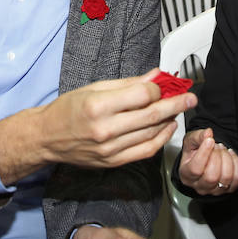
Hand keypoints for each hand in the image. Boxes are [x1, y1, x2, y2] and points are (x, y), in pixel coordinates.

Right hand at [0, 69, 196, 183]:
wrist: (46, 138)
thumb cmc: (67, 109)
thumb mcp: (95, 88)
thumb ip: (128, 84)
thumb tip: (156, 76)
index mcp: (98, 106)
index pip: (142, 96)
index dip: (157, 89)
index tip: (162, 85)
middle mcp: (105, 129)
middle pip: (151, 115)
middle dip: (176, 104)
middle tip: (191, 97)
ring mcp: (110, 149)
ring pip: (151, 134)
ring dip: (170, 121)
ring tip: (179, 110)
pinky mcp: (113, 162)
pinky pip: (145, 151)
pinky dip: (160, 139)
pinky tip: (167, 128)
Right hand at [178, 128, 237, 194]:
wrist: (205, 157)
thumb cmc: (195, 151)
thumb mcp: (191, 140)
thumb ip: (198, 136)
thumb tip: (208, 133)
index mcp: (186, 174)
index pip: (195, 169)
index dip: (204, 153)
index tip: (210, 140)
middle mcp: (199, 186)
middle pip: (212, 176)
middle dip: (217, 156)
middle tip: (216, 145)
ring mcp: (215, 190)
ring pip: (226, 177)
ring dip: (227, 158)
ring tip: (222, 149)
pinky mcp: (229, 189)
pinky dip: (237, 163)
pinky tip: (230, 155)